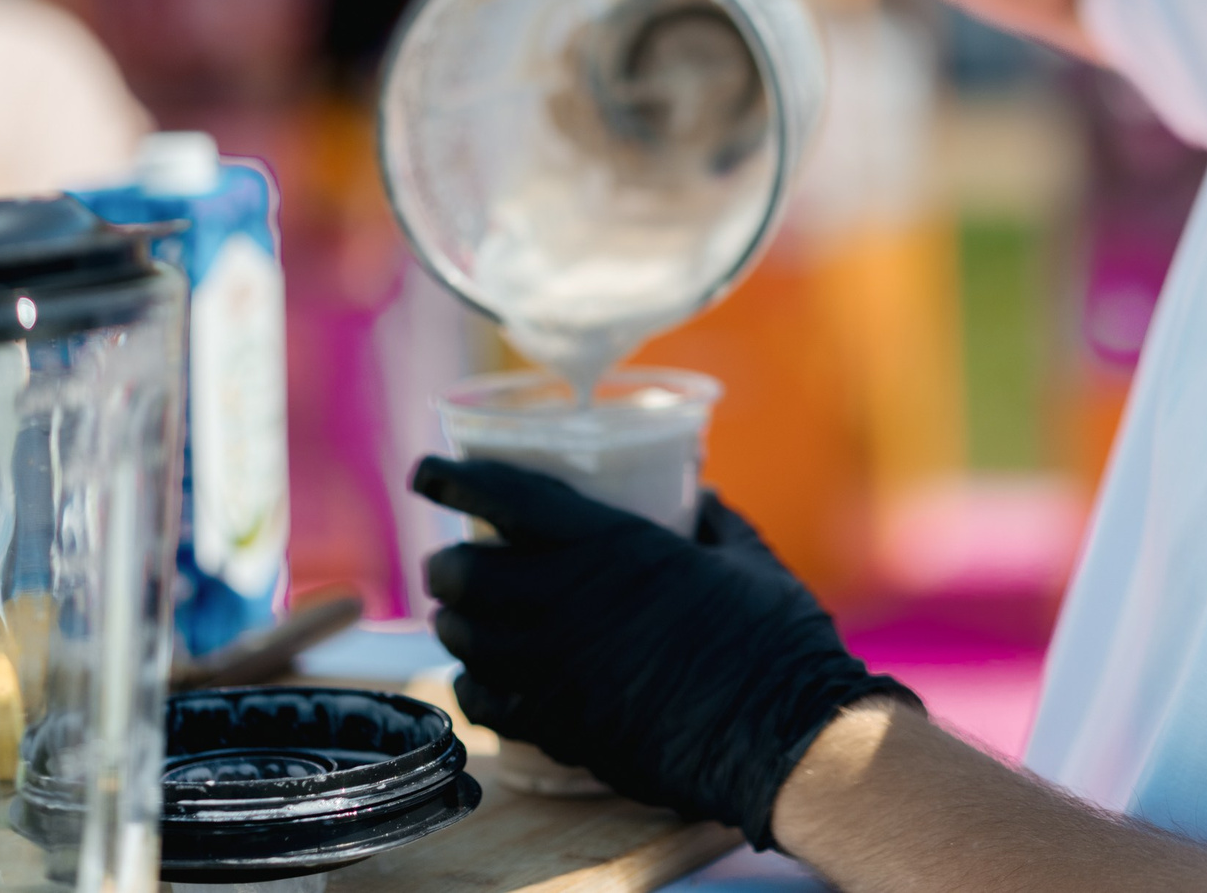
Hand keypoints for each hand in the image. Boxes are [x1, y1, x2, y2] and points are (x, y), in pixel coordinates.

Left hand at [412, 455, 917, 847]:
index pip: (504, 498)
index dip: (454, 478)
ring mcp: (555, 672)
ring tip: (464, 614)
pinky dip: (474, 683)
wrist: (780, 737)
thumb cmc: (775, 641)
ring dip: (455, 621)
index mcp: (612, 547)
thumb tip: (699, 494)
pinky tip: (486, 676)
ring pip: (464, 637)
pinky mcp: (560, 727)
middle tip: (455, 560)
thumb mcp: (745, 558)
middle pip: (464, 574)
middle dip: (447, 564)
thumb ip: (713, 520)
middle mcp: (566, 605)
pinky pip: (485, 701)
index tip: (426, 470)